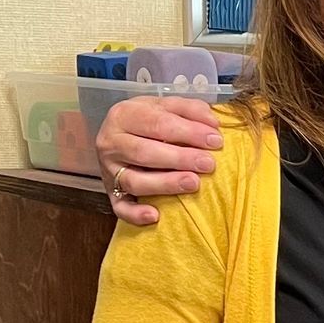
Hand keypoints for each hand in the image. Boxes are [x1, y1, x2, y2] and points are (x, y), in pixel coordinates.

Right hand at [95, 95, 223, 225]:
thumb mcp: (163, 106)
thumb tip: (213, 122)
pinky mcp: (110, 193)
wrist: (116, 135)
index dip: (188, 132)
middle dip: (180, 158)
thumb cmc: (146, 121)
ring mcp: (108, 170)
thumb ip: (188, 109)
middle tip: (208, 164)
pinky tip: (155, 216)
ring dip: (165, 184)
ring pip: (134, 181)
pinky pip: (120, 207)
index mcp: (123, 115)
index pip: (157, 123)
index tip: (215, 140)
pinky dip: (135, 214)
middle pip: (144, 152)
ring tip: (193, 183)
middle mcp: (111, 142)